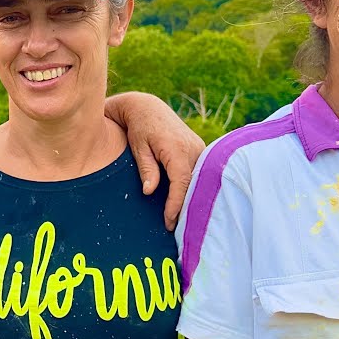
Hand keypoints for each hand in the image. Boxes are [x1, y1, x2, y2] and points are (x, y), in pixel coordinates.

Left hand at [107, 91, 204, 229]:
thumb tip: (149, 191)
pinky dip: (194, 189)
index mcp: (176, 148)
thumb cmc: (138, 128)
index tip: (169, 221)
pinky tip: (188, 205)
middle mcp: (193, 148)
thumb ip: (146, 168)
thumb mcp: (138, 147)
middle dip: (187, 208)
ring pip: (200, 181)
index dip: (176, 203)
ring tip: (183, 223)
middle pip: (194, 185)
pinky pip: (200, 174)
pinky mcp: (200, 151)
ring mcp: (199, 149)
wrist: (147, 107)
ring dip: (192, 200)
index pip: (181, 182)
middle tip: (177, 231)